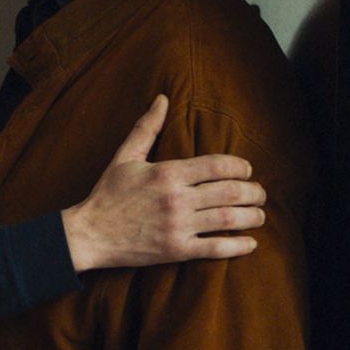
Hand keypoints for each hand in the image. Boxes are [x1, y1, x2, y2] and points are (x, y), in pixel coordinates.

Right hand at [61, 95, 266, 271]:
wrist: (89, 233)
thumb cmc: (107, 193)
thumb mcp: (124, 156)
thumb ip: (147, 127)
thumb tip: (162, 98)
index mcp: (167, 172)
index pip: (218, 165)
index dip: (241, 167)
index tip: (247, 170)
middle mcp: (176, 199)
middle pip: (230, 192)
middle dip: (254, 192)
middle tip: (260, 193)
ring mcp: (178, 226)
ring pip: (229, 220)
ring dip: (253, 217)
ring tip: (259, 215)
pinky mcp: (176, 250)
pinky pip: (216, 248)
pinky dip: (238, 246)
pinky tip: (250, 243)